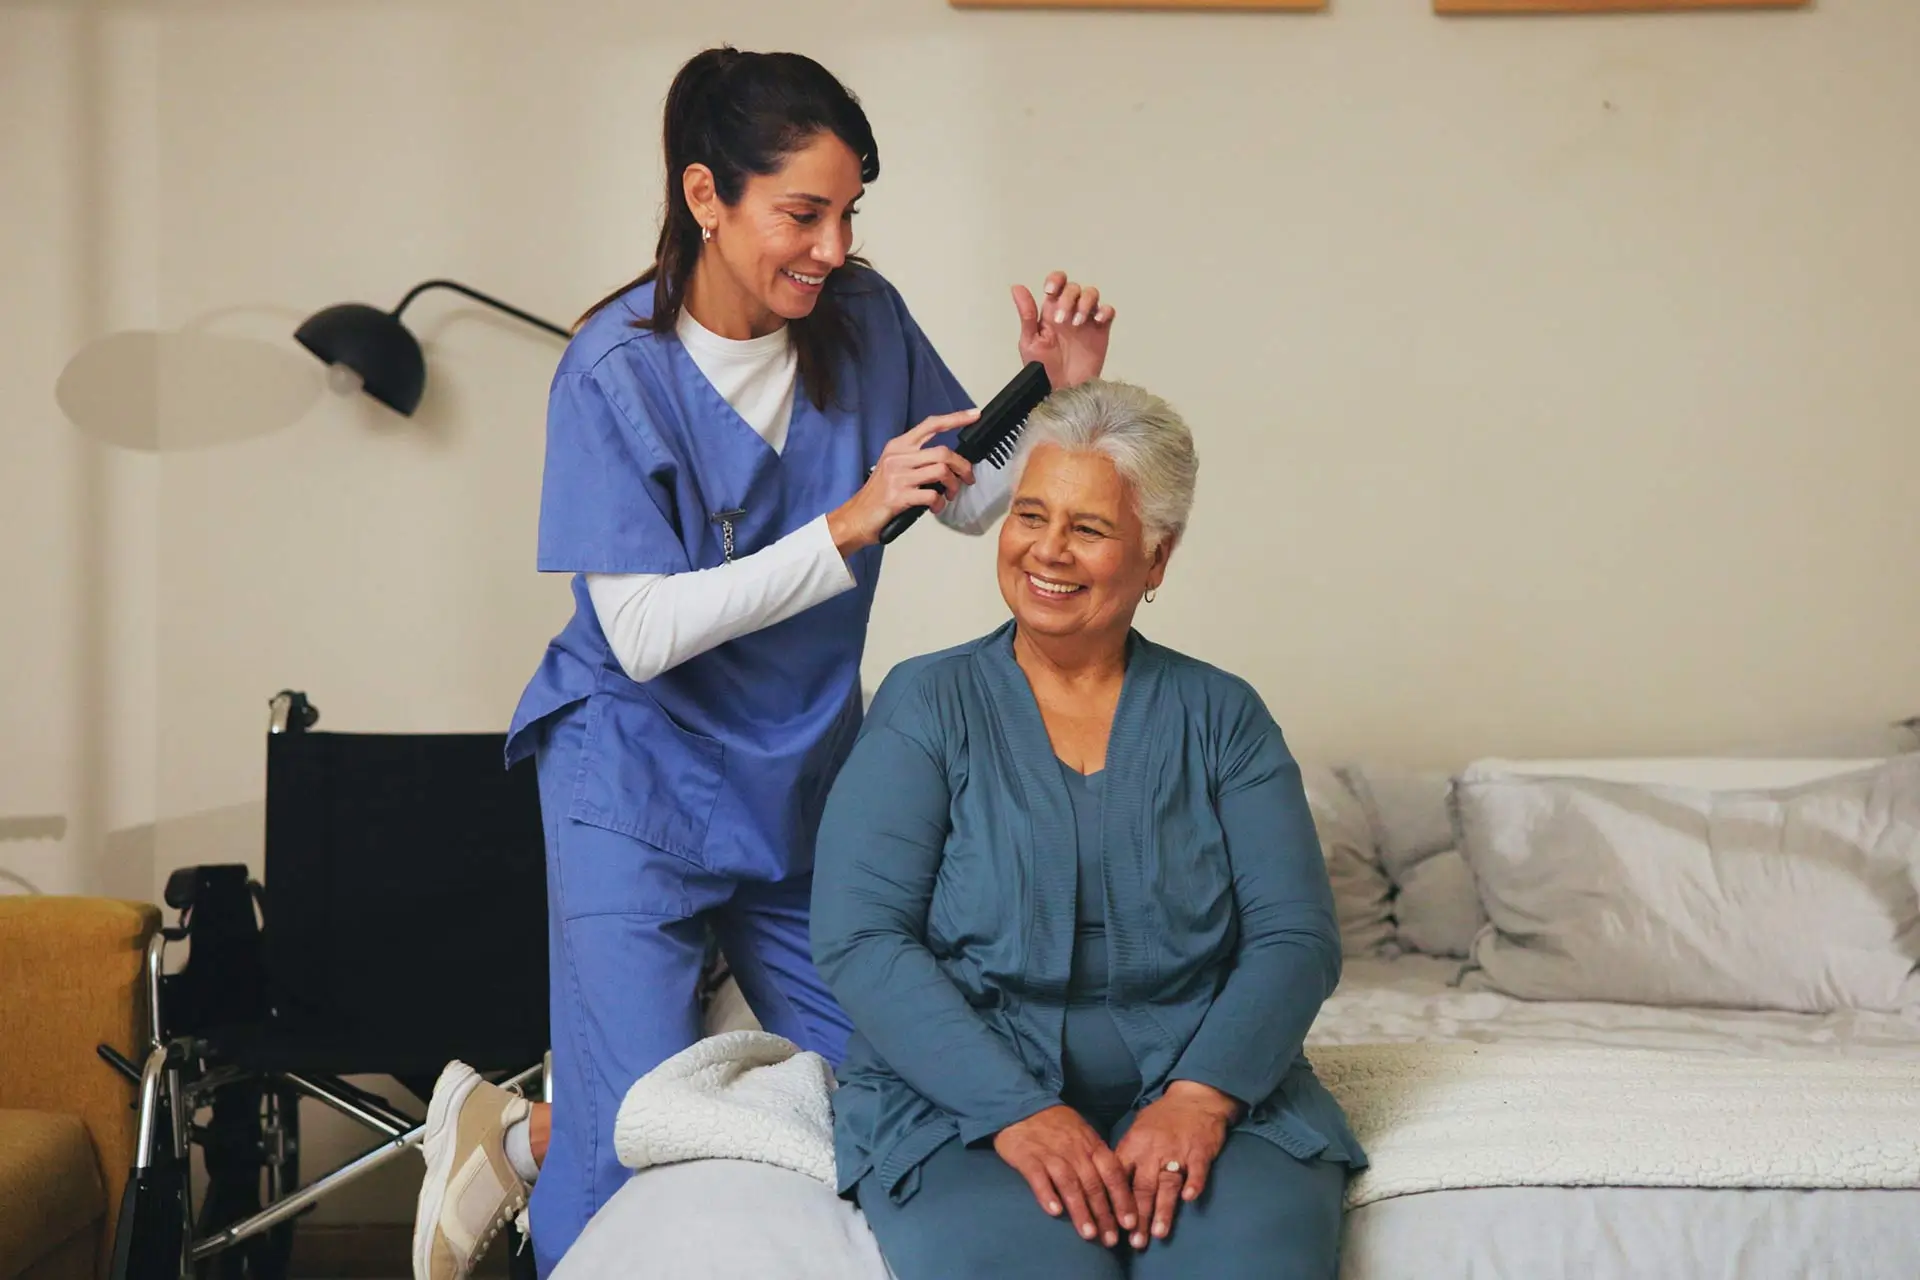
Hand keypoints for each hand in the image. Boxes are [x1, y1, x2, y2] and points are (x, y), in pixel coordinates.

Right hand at [826, 409, 978, 554]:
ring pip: (941, 471)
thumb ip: (917, 459)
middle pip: (943, 451)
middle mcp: (898, 457)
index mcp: (898, 446)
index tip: (974, 415)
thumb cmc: (879, 494)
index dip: (955, 418)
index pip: (931, 424)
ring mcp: (898, 476)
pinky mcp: (899, 495)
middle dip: (962, 466)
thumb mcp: (894, 467)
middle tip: (967, 478)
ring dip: (953, 486)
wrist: (856, 516)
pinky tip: (935, 507)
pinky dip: (940, 503)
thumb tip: (947, 461)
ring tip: (949, 495)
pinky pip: (932, 495)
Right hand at [992, 1106, 1137, 1248]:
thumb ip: (1096, 1157)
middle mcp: (1075, 1150)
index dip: (1122, 1198)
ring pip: (1070, 1184)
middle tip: (1111, 1240)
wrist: (1021, 1104)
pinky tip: (1054, 1212)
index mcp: (1091, 1145)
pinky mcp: (1028, 1157)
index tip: (1129, 1223)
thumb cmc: (1056, 1124)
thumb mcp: (1083, 1134)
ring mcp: (1051, 1153)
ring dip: (1081, 1210)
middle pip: (1093, 1184)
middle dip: (1104, 1214)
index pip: (1112, 1173)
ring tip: (1089, 1234)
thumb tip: (1114, 1186)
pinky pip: (1039, 1177)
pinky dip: (1047, 1194)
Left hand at [1013, 270, 1114, 389]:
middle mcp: (1069, 312)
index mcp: (1050, 312)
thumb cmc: (1043, 370)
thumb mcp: (1030, 342)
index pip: (1056, 284)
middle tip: (1061, 320)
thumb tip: (1017, 288)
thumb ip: (1027, 314)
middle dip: (1068, 299)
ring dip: (1085, 303)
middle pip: (1074, 288)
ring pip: (1092, 294)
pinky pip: (1107, 311)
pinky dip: (1105, 312)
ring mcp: (1086, 321)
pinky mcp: (1100, 331)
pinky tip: (1097, 322)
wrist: (1062, 392)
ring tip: (1077, 323)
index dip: (1056, 280)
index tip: (1051, 292)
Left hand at [1112, 1081, 1239, 1250]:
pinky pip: (1196, 1169)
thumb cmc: (1163, 1117)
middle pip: (1143, 1186)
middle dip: (1138, 1216)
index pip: (1120, 1177)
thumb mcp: (1138, 1130)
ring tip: (1158, 1233)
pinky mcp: (1199, 1151)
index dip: (1116, 1202)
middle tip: (1135, 1241)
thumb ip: (1127, 1155)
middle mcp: (1153, 1150)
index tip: (1113, 1226)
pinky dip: (1194, 1183)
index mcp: (1134, 1144)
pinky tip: (1189, 1199)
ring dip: (1163, 1209)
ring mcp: (1177, 1151)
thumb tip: (1110, 1182)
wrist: (1194, 1098)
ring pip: (1167, 1183)